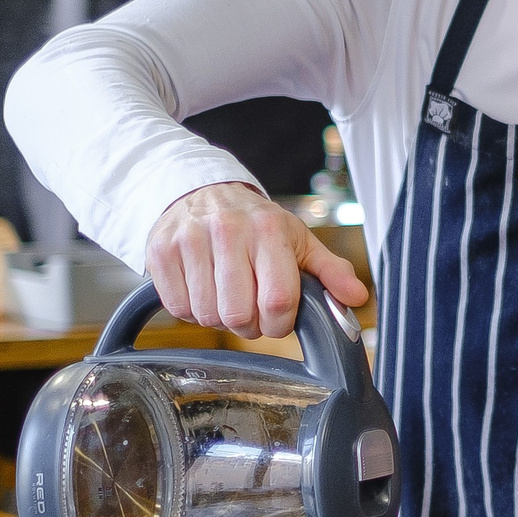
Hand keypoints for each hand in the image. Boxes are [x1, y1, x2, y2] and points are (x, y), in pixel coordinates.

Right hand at [145, 182, 368, 338]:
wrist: (202, 192)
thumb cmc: (256, 224)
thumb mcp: (298, 240)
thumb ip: (330, 271)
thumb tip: (357, 297)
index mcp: (270, 230)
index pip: (277, 301)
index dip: (279, 325)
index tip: (278, 319)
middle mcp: (229, 231)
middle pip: (238, 314)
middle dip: (249, 325)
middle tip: (250, 310)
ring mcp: (190, 240)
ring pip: (206, 315)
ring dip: (219, 318)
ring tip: (226, 296)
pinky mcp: (160, 251)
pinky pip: (177, 308)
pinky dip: (191, 310)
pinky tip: (202, 290)